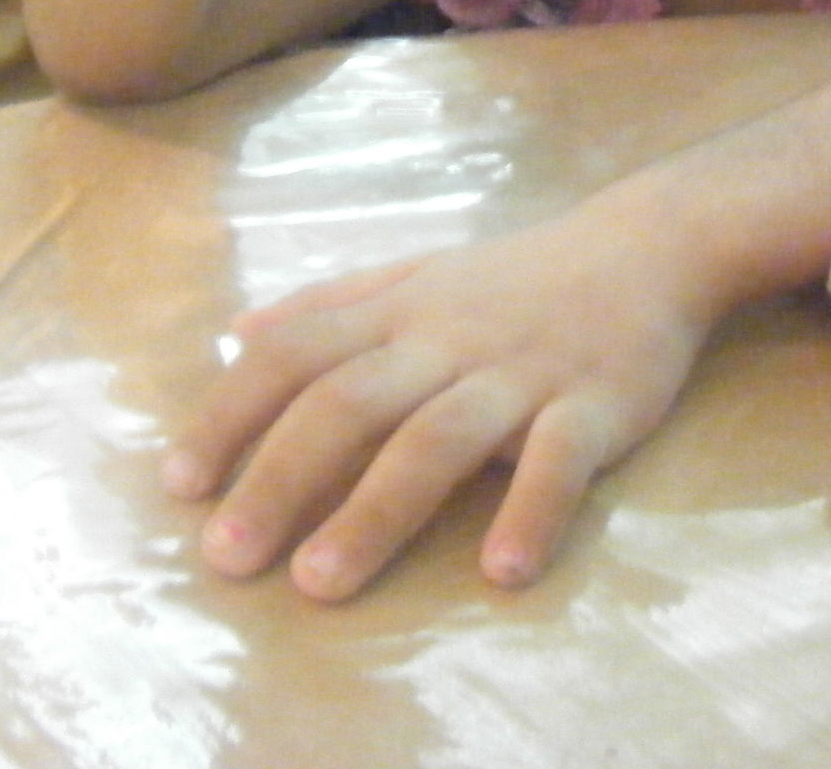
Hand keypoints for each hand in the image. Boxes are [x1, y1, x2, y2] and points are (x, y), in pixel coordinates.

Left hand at [162, 217, 716, 598]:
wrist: (649, 246)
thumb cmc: (522, 275)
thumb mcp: (418, 270)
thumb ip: (331, 302)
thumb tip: (237, 330)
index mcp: (401, 312)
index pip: (295, 354)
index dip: (231, 415)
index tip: (181, 485)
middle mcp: (449, 340)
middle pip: (349, 403)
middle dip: (279, 478)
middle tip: (225, 558)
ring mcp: (522, 372)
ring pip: (437, 437)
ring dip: (375, 512)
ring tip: (321, 583)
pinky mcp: (595, 402)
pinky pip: (559, 459)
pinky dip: (531, 511)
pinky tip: (502, 569)